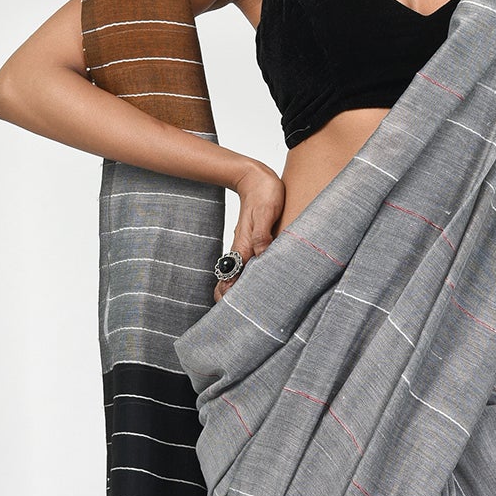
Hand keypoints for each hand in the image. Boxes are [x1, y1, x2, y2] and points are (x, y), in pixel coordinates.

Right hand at [216, 161, 285, 299]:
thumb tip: (262, 256)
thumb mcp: (267, 211)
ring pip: (238, 274)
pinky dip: (246, 278)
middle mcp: (242, 249)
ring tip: (246, 309)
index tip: (231, 311)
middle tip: (238, 317)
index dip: (229, 295)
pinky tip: (255, 285)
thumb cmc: (264, 192)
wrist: (255, 177)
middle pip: (230, 280)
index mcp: (245, 245)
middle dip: (230, 299)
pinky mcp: (252, 242)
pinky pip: (247, 264)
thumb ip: (263, 234)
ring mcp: (245, 246)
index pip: (231, 277)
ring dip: (239, 290)